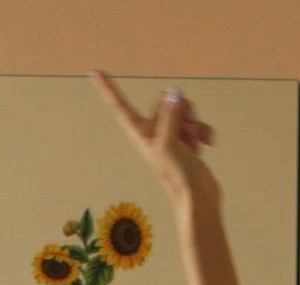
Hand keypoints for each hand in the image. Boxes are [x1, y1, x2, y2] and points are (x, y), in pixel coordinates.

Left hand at [94, 71, 218, 211]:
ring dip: (194, 123)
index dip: (107, 88)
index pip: (119, 105)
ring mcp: (170, 135)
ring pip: (183, 110)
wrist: (197, 197)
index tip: (94, 72)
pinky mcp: (186, 140)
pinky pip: (195, 122)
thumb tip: (174, 94)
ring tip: (193, 142)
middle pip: (164, 100)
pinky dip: (202, 130)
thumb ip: (169, 114)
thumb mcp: (169, 142)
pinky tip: (205, 144)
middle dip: (180, 110)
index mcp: (139, 132)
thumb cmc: (177, 176)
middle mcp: (153, 131)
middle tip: (184, 132)